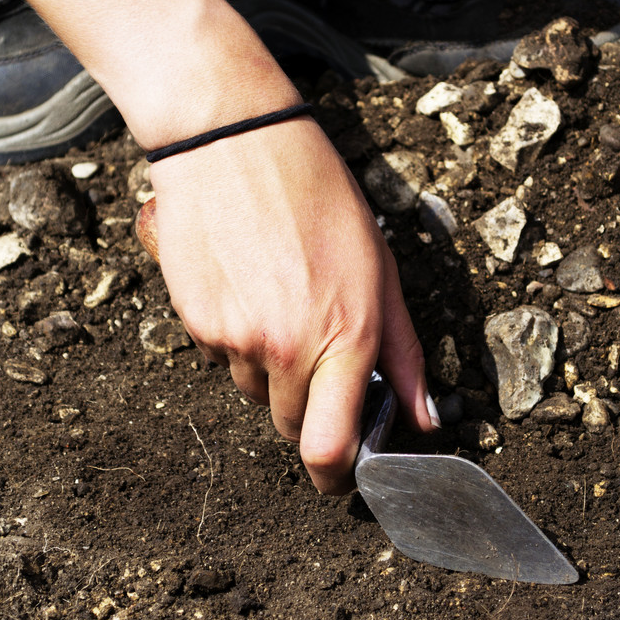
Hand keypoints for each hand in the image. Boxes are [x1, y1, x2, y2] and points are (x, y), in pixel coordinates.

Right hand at [147, 117, 438, 493]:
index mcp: (346, 335)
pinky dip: (231, 338)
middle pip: (290, 425)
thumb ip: (404, 351)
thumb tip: (423, 417)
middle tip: (312, 348)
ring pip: (251, 390)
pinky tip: (243, 286)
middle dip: (306, 406)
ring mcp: (236, 338)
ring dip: (267, 367)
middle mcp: (288, 347)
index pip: (330, 447)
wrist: (231, 141)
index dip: (333, 478)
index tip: (337, 479)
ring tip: (276, 299)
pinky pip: (216, 357)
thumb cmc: (316, 193)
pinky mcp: (196, 322)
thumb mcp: (381, 267)